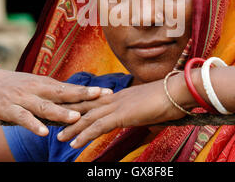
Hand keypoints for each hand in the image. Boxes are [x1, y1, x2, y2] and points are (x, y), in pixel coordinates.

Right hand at [0, 69, 112, 135]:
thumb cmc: (14, 86)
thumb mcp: (36, 86)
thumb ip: (54, 93)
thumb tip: (77, 100)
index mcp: (45, 84)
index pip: (71, 88)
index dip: (90, 90)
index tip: (109, 91)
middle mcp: (37, 89)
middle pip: (63, 92)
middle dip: (83, 95)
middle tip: (102, 97)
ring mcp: (23, 98)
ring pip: (45, 106)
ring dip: (61, 111)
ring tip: (76, 117)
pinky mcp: (9, 109)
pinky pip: (23, 118)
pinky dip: (33, 125)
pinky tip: (44, 132)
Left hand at [57, 73, 189, 147]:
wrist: (179, 90)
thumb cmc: (171, 98)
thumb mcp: (152, 107)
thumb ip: (144, 113)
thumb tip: (147, 120)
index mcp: (122, 95)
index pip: (97, 101)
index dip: (82, 106)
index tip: (70, 110)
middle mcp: (116, 98)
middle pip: (88, 107)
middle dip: (71, 115)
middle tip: (55, 121)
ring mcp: (118, 105)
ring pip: (89, 117)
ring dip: (73, 128)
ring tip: (59, 137)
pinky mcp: (122, 114)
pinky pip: (98, 126)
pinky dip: (84, 135)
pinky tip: (74, 144)